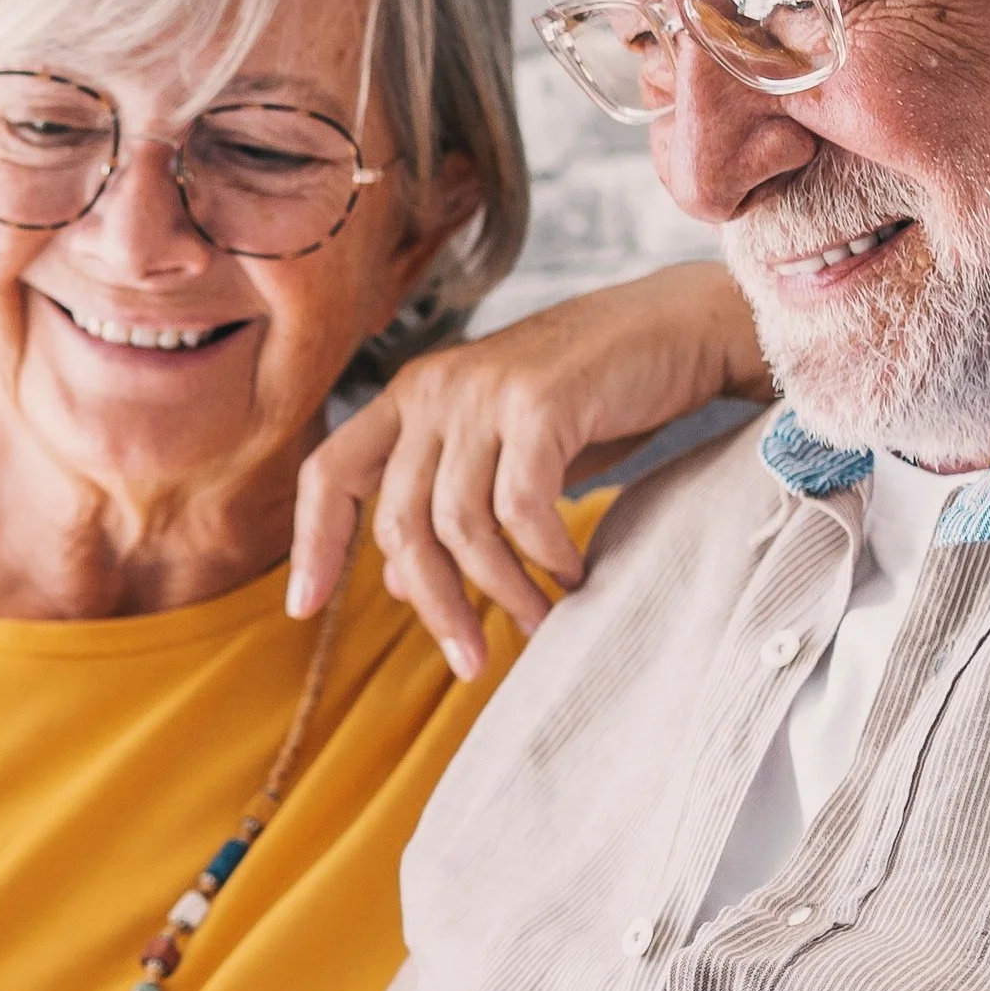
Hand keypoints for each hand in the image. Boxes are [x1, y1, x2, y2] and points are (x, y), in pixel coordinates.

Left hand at [289, 260, 768, 678]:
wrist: (684, 327)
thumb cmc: (598, 397)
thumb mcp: (508, 458)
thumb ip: (450, 509)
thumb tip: (396, 585)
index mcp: (412, 395)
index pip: (329, 471)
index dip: (311, 543)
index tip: (305, 610)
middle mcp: (434, 386)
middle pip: (401, 523)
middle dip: (436, 605)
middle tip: (472, 662)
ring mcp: (483, 389)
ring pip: (461, 525)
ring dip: (502, 591)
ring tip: (539, 622)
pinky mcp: (537, 401)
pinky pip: (522, 508)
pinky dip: (546, 555)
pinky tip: (573, 573)